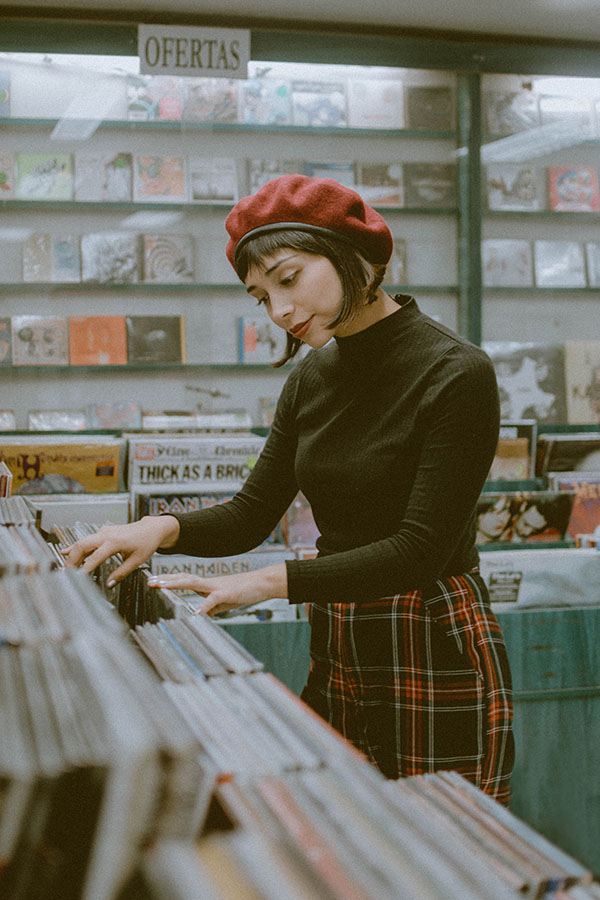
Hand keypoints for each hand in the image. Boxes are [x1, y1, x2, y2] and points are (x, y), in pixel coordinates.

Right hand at [62, 515, 179, 584]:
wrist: (152, 528)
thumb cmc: (146, 543)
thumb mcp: (137, 561)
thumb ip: (121, 573)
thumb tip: (109, 584)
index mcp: (115, 542)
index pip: (95, 557)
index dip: (86, 569)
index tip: (79, 579)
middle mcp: (107, 535)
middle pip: (82, 545)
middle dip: (72, 560)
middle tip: (65, 573)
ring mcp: (104, 532)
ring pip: (82, 541)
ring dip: (73, 554)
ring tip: (65, 568)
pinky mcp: (104, 532)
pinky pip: (87, 539)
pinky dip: (76, 546)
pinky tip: (65, 551)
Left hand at [147, 563, 287, 616]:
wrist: (263, 583)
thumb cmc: (245, 591)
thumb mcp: (225, 601)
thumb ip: (212, 607)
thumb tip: (201, 614)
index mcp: (207, 585)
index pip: (184, 580)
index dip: (169, 580)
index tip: (155, 581)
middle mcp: (209, 583)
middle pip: (182, 578)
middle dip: (165, 580)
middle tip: (149, 581)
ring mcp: (216, 586)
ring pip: (192, 582)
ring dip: (175, 583)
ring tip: (161, 586)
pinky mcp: (226, 593)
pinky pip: (212, 600)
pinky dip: (203, 606)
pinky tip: (196, 613)